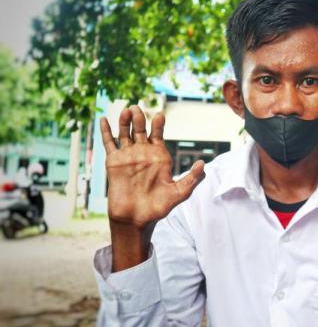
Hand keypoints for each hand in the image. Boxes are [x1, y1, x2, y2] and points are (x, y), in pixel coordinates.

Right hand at [100, 105, 204, 270]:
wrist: (136, 219)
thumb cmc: (159, 207)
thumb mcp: (180, 193)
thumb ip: (191, 178)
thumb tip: (204, 165)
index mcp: (159, 157)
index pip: (158, 135)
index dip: (158, 125)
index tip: (159, 116)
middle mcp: (143, 153)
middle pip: (140, 129)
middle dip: (139, 118)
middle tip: (137, 108)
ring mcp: (128, 156)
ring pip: (125, 133)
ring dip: (124, 121)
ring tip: (126, 110)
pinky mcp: (113, 162)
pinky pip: (109, 143)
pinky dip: (106, 131)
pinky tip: (104, 118)